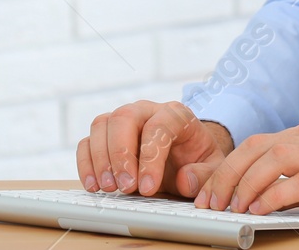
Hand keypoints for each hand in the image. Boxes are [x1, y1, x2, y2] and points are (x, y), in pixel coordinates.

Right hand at [77, 100, 233, 196]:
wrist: (186, 155)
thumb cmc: (197, 159)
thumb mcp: (212, 168)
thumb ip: (204, 174)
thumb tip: (185, 180)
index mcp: (176, 114)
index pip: (158, 125)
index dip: (151, 157)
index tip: (148, 187)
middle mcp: (146, 110)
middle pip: (124, 117)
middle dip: (121, 155)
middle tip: (126, 187)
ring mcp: (123, 120)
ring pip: (102, 125)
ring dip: (101, 159)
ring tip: (109, 189)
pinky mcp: (106, 135)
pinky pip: (88, 141)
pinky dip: (86, 163)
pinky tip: (93, 185)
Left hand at [193, 124, 298, 222]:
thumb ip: (297, 171)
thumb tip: (260, 191)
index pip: (253, 145)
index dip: (225, 168)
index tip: (207, 192)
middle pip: (254, 150)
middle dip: (224, 177)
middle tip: (208, 204)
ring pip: (269, 162)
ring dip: (243, 187)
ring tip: (229, 210)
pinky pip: (295, 183)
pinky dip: (272, 196)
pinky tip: (259, 212)